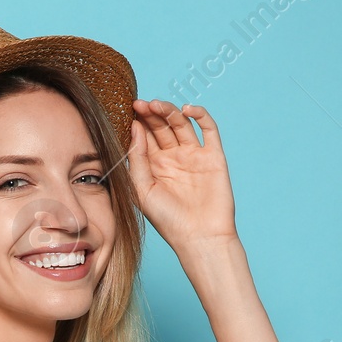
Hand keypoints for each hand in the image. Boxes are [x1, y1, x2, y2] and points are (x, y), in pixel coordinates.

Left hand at [127, 99, 237, 252]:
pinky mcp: (214, 156)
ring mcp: (194, 155)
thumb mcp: (142, 190)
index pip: (144, 137)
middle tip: (139, 104)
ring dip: (169, 111)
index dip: (137, 122)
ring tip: (156, 105)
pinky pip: (209, 129)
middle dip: (150, 114)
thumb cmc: (168, 220)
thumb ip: (137, 159)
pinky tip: (187, 110)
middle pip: (161, 127)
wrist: (199, 237)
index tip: (127, 110)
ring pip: (181, 124)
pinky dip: (200, 116)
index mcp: (154, 166)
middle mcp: (173, 158)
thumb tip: (135, 128)